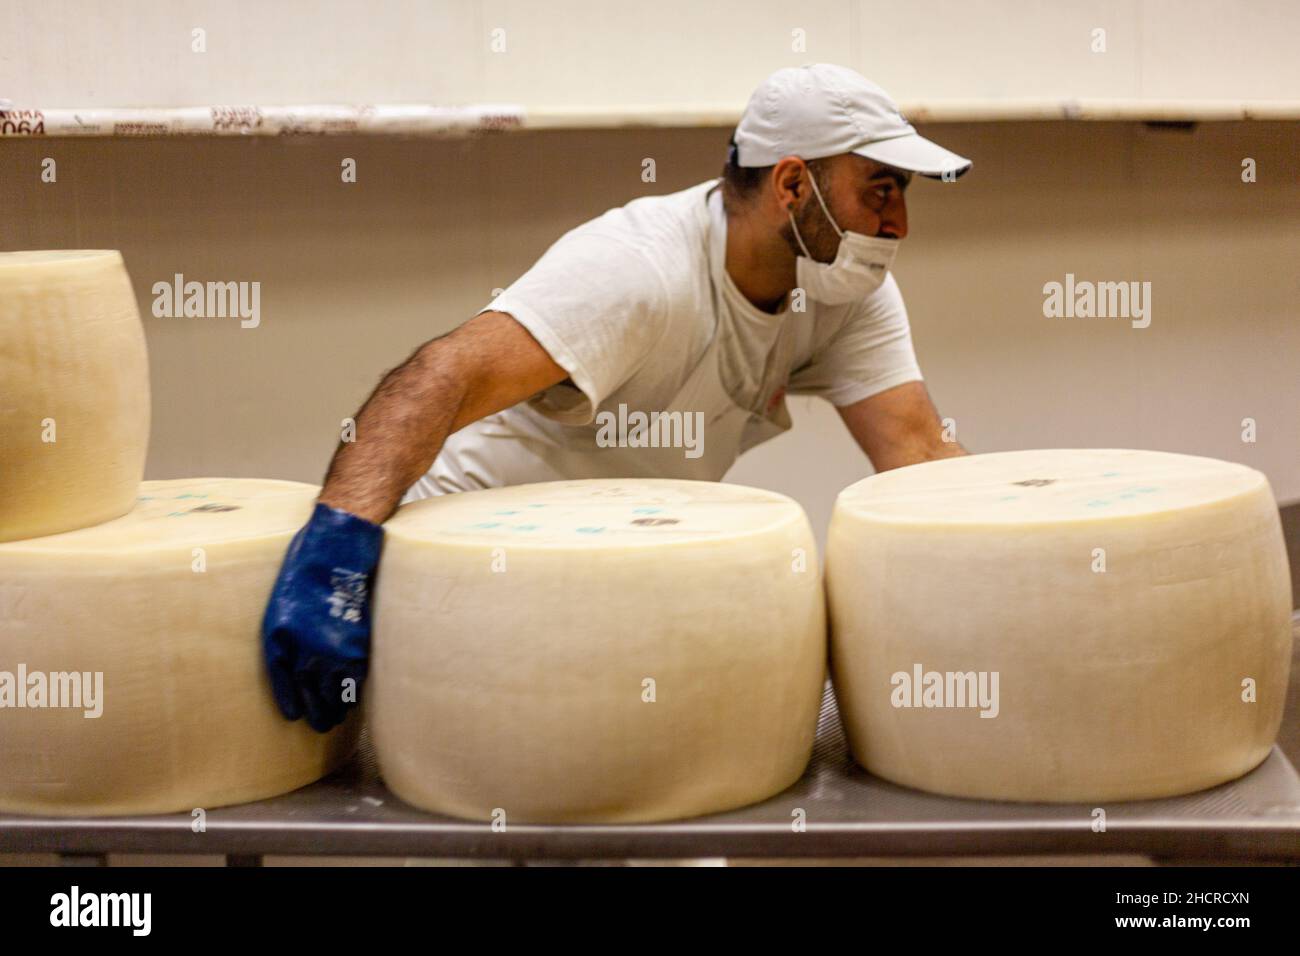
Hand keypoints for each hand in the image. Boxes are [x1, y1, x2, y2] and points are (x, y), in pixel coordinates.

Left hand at [261, 502, 383, 731]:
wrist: (337, 555)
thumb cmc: (301, 579)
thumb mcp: (276, 615)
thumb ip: (279, 650)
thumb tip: (290, 676)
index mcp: (286, 649)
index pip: (289, 690)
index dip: (292, 705)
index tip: (295, 717)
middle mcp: (313, 657)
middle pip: (317, 699)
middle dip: (319, 715)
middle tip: (321, 725)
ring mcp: (340, 653)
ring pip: (340, 695)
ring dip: (338, 707)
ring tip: (338, 715)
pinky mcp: (362, 644)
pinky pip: (358, 680)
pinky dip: (355, 690)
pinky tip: (353, 693)